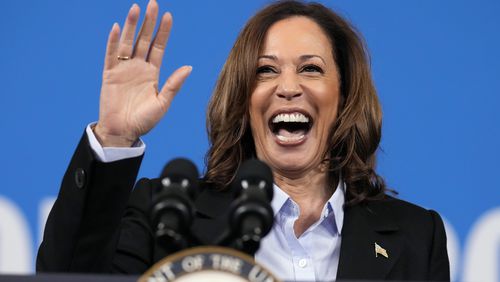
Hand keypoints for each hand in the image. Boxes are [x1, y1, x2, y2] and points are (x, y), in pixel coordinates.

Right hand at [94, 0, 191, 146]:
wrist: (123, 132)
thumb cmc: (144, 121)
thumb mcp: (163, 103)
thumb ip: (174, 84)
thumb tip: (189, 67)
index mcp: (152, 73)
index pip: (158, 47)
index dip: (163, 32)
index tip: (168, 16)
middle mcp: (138, 68)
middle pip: (143, 40)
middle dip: (148, 22)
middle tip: (152, 3)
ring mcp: (123, 70)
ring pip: (128, 43)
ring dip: (131, 26)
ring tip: (135, 8)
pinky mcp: (109, 75)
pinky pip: (111, 55)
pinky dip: (113, 42)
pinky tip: (118, 28)